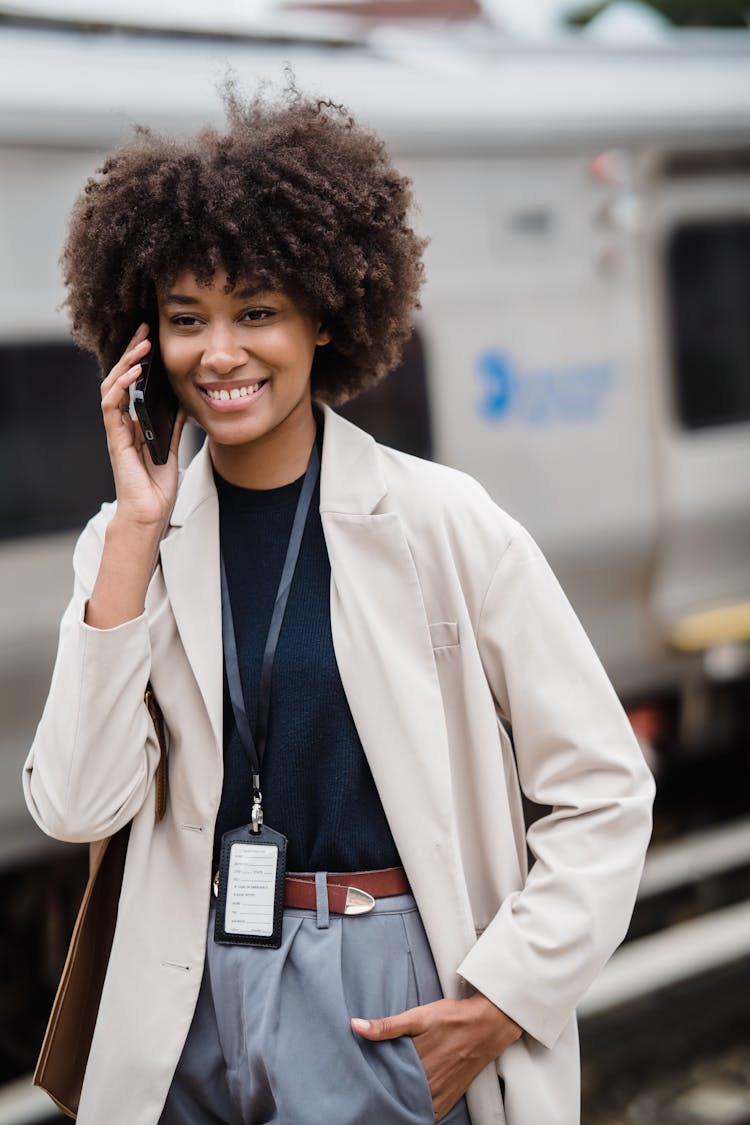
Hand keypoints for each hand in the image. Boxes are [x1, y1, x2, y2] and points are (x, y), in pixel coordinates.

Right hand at [99, 322, 186, 529]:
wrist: (150, 513)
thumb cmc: (157, 486)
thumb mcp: (172, 447)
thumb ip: (172, 424)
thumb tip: (182, 400)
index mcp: (134, 422)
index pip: (132, 382)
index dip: (138, 359)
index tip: (150, 337)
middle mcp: (122, 423)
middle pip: (120, 378)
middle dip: (131, 351)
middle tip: (144, 330)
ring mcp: (116, 430)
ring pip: (112, 387)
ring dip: (125, 364)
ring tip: (141, 346)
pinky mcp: (115, 439)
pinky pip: (111, 407)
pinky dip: (120, 388)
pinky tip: (132, 375)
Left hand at [352, 993, 520, 1120]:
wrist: (487, 1026)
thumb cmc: (452, 1018)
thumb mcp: (418, 1016)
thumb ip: (387, 1026)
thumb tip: (356, 1026)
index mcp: (415, 1061)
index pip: (384, 1077)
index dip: (371, 1077)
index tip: (360, 1076)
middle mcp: (427, 1081)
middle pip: (396, 1093)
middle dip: (383, 1090)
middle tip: (369, 1086)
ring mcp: (439, 1093)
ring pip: (411, 1105)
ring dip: (400, 1101)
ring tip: (386, 1096)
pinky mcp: (449, 1098)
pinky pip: (429, 1115)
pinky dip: (417, 1112)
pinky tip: (408, 1105)